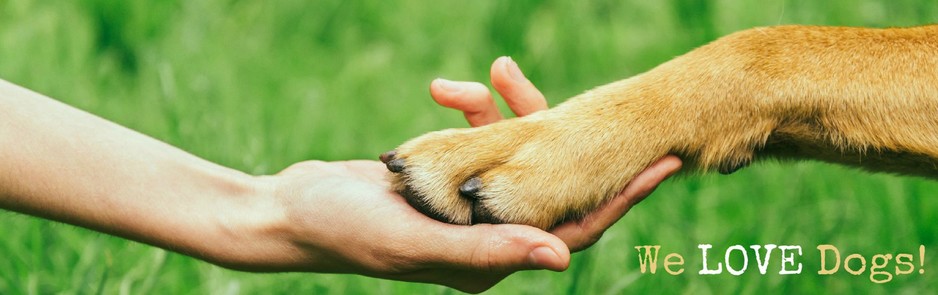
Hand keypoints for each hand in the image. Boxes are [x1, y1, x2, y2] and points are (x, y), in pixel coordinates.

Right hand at [232, 57, 680, 292]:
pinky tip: (445, 90)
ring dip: (506, 112)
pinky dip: (469, 111)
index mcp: (493, 261)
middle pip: (553, 184)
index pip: (575, 228)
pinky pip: (478, 139)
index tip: (666, 163)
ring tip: (492, 73)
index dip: (622, 197)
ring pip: (516, 153)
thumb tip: (564, 257)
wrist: (291, 209)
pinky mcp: (446, 178)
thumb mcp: (418, 242)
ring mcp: (467, 205)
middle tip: (599, 101)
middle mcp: (487, 235)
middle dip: (568, 137)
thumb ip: (490, 250)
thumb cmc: (347, 233)